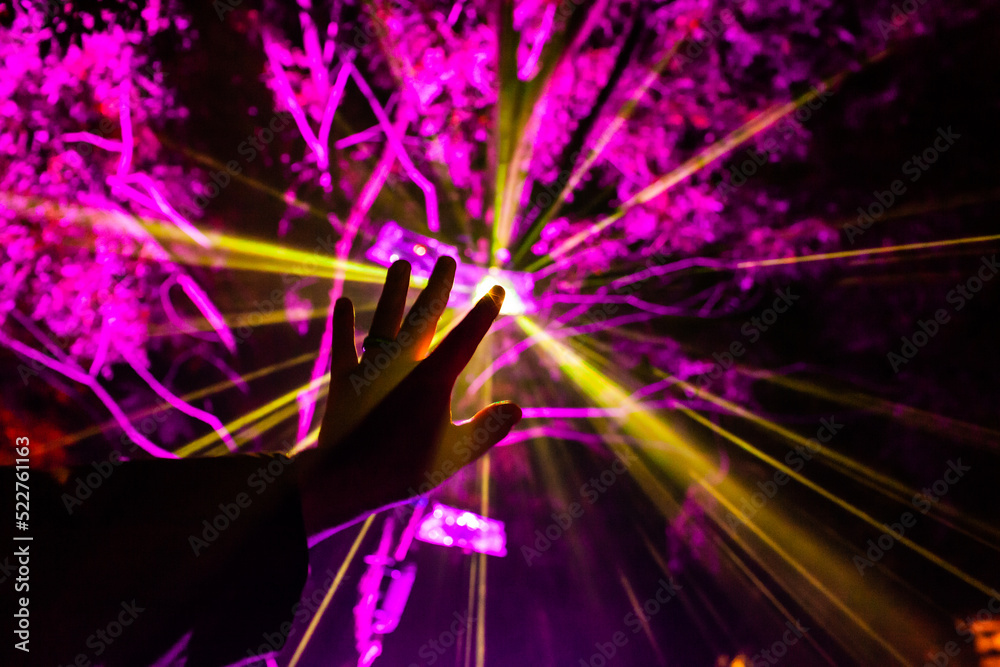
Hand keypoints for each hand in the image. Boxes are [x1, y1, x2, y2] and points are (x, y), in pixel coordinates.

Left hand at [296, 257, 520, 538]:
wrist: (346, 481)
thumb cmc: (405, 471)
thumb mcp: (456, 453)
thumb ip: (487, 429)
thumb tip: (516, 409)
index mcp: (433, 379)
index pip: (465, 337)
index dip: (483, 312)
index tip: (497, 290)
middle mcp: (402, 364)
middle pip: (424, 316)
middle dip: (438, 286)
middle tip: (448, 259)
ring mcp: (370, 369)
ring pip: (384, 320)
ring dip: (392, 292)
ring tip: (400, 264)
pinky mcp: (344, 381)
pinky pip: (343, 346)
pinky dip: (343, 325)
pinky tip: (344, 303)